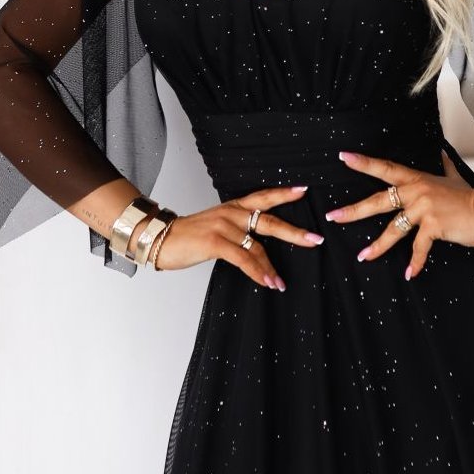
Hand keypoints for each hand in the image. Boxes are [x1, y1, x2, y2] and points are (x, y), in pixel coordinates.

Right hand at [151, 184, 323, 289]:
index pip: (263, 197)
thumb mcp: (215, 227)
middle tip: (315, 239)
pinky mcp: (215, 242)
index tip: (304, 191)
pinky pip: (243, 258)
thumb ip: (235, 231)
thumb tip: (257, 249)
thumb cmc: (186, 236)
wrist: (157, 238)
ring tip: (281, 282)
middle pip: (270, 220)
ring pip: (258, 246)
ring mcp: (223, 226)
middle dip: (295, 232)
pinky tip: (266, 282)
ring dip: (271, 268)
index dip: (284, 193)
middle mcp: (231, 213)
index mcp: (232, 207)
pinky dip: (256, 272)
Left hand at [326, 148, 473, 278]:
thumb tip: (443, 153)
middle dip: (354, 210)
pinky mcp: (434, 226)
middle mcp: (417, 191)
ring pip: (393, 229)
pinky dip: (415, 262)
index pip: (386, 169)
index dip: (364, 163)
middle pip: (378, 201)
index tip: (344, 157)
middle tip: (334, 216)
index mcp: (418, 179)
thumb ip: (445, 166)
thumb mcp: (454, 177)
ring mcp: (424, 208)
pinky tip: (409, 273)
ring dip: (377, 246)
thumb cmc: (472, 198)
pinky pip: (418, 247)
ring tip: (363, 256)